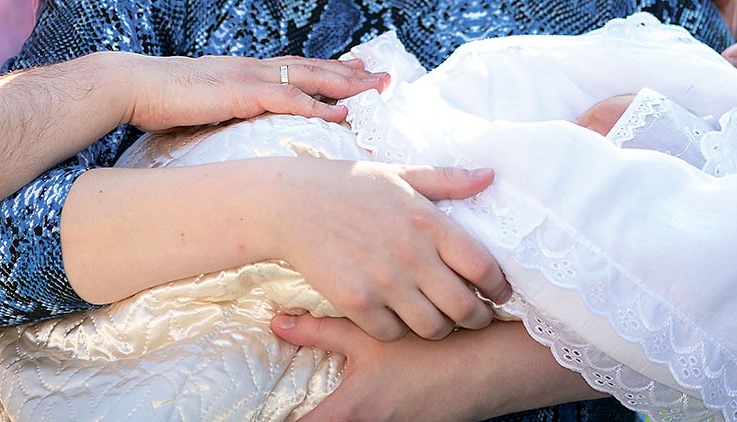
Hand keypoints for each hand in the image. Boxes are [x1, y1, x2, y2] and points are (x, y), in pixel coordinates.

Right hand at [119, 53, 385, 131]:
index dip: (329, 69)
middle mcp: (252, 69)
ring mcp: (248, 79)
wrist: (131, 85)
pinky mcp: (240, 95)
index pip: (296, 67)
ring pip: (310, 79)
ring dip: (348, 84)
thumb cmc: (156, 98)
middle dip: (352, 73)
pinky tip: (342, 112)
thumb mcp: (198, 103)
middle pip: (313, 68)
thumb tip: (229, 121)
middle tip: (385, 76)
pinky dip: (319, 105)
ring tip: (378, 89)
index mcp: (243, 71)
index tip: (358, 68)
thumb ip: (220, 108)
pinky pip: (288, 100)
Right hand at [270, 159, 507, 342]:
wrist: (292, 203)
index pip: (484, 267)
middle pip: (465, 308)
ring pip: (432, 328)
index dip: (499, 288)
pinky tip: (396, 316)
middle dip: (476, 317)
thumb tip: (490, 175)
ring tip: (436, 320)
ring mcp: (384, 281)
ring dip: (439, 328)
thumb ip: (447, 180)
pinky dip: (398, 330)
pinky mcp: (356, 301)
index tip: (497, 293)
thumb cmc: (349, 186)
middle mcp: (412, 254)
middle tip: (472, 316)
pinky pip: (392, 333)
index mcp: (429, 222)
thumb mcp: (401, 174)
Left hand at [271, 314, 603, 420]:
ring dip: (330, 414)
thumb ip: (318, 331)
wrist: (489, 367)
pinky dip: (354, 416)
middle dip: (302, 417)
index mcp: (350, 415)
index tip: (247, 416)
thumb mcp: (368, 334)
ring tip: (315, 399)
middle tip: (276, 407)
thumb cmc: (427, 350)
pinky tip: (352, 398)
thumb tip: (275, 324)